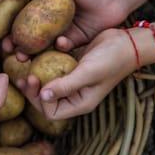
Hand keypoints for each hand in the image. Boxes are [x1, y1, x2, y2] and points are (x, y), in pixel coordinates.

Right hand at [2, 0, 129, 56]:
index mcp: (41, 5)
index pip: (19, 18)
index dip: (7, 27)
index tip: (0, 34)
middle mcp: (48, 21)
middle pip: (26, 35)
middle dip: (15, 45)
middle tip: (8, 50)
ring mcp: (60, 33)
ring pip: (40, 46)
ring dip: (30, 53)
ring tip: (22, 57)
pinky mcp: (73, 43)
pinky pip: (61, 50)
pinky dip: (58, 49)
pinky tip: (60, 43)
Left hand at [18, 28, 135, 119]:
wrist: (129, 41)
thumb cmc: (111, 59)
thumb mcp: (87, 73)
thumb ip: (65, 86)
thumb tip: (42, 96)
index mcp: (80, 103)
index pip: (51, 112)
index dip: (39, 100)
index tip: (34, 79)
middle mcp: (76, 94)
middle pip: (47, 99)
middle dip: (34, 89)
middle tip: (26, 76)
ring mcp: (74, 80)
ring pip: (49, 81)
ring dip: (38, 72)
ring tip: (27, 62)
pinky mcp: (73, 65)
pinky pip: (56, 65)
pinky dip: (51, 57)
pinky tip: (54, 45)